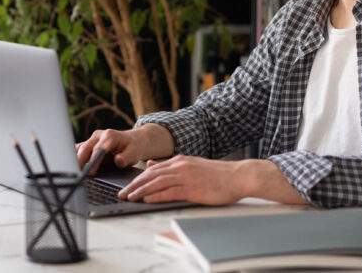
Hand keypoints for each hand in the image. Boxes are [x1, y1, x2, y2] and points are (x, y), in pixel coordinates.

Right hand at [75, 123, 173, 170]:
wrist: (132, 141)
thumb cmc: (133, 148)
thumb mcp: (134, 153)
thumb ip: (126, 158)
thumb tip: (118, 161)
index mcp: (110, 136)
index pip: (98, 149)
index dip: (93, 161)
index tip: (90, 173)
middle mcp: (98, 135)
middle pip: (85, 148)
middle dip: (79, 161)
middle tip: (76, 175)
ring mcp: (92, 139)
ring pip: (79, 149)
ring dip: (74, 160)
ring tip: (71, 174)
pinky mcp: (88, 144)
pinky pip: (78, 150)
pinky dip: (74, 158)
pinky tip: (71, 168)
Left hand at [117, 155, 247, 204]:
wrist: (239, 176)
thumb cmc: (218, 174)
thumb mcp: (192, 165)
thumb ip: (172, 166)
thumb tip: (151, 165)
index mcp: (180, 161)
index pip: (153, 169)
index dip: (138, 178)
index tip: (127, 186)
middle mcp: (181, 167)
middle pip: (151, 175)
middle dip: (135, 185)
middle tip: (122, 193)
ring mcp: (187, 177)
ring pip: (158, 183)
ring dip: (141, 190)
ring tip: (130, 197)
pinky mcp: (194, 189)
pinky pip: (171, 192)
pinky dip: (157, 195)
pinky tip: (147, 200)